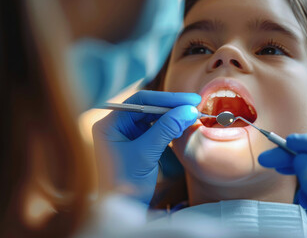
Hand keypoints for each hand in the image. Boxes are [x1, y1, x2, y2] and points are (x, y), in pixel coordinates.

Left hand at [93, 90, 200, 204]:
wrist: (124, 209)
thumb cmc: (126, 183)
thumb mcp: (146, 153)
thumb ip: (166, 129)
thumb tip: (188, 110)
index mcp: (109, 124)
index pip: (140, 101)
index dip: (166, 98)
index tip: (188, 100)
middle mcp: (116, 125)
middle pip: (147, 107)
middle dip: (171, 106)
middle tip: (194, 104)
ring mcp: (127, 133)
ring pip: (153, 117)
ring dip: (172, 115)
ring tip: (191, 114)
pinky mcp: (137, 142)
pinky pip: (155, 128)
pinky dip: (170, 126)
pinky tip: (182, 125)